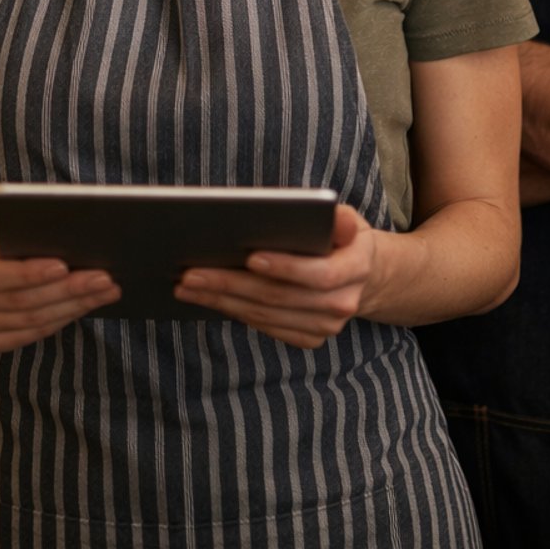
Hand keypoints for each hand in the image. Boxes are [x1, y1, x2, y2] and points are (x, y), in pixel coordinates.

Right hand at [0, 207, 119, 351]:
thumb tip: (5, 236)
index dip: (28, 273)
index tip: (63, 265)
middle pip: (17, 302)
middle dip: (65, 290)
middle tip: (103, 278)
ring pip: (29, 322)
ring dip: (72, 306)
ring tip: (105, 290)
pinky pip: (29, 336)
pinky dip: (61, 320)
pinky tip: (86, 305)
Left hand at [173, 205, 378, 348]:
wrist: (361, 275)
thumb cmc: (341, 237)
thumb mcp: (346, 219)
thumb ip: (336, 218)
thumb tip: (327, 210)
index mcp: (357, 267)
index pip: (320, 274)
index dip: (286, 268)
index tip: (249, 256)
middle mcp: (343, 303)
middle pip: (281, 297)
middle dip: (233, 284)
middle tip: (191, 273)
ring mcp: (326, 326)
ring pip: (267, 315)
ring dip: (223, 300)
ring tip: (187, 285)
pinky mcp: (309, 338)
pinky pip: (266, 326)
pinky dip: (235, 311)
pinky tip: (207, 298)